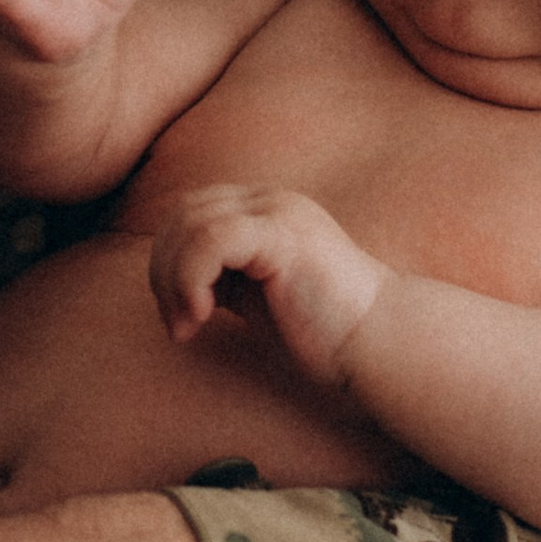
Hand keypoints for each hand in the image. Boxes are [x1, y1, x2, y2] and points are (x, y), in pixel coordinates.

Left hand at [150, 185, 384, 390]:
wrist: (377, 340)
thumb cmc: (320, 328)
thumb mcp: (255, 293)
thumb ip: (220, 275)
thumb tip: (167, 282)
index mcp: (263, 210)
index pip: (190, 213)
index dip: (168, 261)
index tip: (178, 316)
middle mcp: (269, 201)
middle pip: (183, 214)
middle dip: (163, 272)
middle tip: (178, 325)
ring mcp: (278, 213)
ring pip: (191, 224)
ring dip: (173, 281)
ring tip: (188, 325)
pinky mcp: (283, 236)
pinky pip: (212, 239)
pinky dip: (191, 277)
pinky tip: (204, 314)